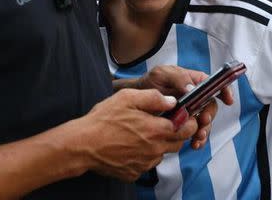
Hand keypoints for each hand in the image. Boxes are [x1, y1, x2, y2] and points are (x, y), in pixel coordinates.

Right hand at [80, 88, 197, 181]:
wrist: (83, 145)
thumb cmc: (103, 120)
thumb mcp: (128, 98)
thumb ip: (153, 98)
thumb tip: (171, 101)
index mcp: (155, 130)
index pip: (186, 128)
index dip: (189, 121)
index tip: (186, 116)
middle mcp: (154, 150)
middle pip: (177, 143)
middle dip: (177, 133)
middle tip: (165, 123)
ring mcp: (144, 163)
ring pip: (162, 154)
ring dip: (159, 144)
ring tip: (143, 133)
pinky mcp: (134, 173)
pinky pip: (146, 164)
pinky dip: (144, 155)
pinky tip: (131, 145)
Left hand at [138, 65, 234, 149]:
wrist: (136, 99)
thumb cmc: (151, 81)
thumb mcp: (162, 74)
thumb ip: (178, 78)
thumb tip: (192, 89)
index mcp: (194, 81)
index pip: (214, 84)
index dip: (224, 91)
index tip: (228, 101)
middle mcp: (197, 97)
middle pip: (211, 106)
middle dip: (210, 116)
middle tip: (202, 122)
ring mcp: (192, 112)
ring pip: (205, 122)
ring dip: (204, 131)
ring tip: (197, 137)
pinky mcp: (186, 124)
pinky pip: (196, 133)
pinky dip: (198, 140)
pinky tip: (194, 144)